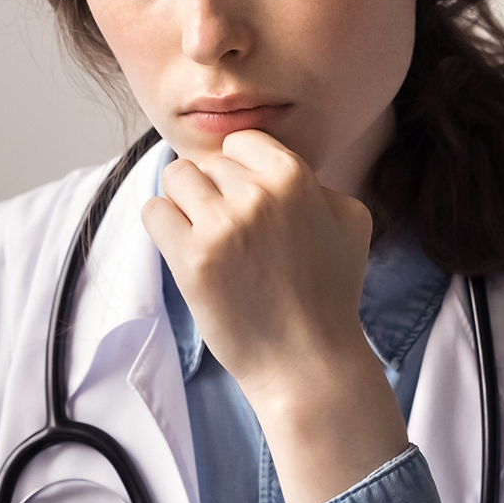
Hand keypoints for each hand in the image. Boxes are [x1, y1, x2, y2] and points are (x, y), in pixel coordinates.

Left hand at [140, 129, 408, 502]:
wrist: (308, 361)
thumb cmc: (330, 294)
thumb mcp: (350, 221)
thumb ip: (317, 182)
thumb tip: (272, 166)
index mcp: (294, 177)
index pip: (241, 142)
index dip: (240, 172)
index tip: (247, 204)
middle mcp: (257, 195)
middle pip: (205, 163)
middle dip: (213, 193)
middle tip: (231, 234)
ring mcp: (222, 226)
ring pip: (175, 178)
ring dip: (184, 205)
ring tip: (206, 239)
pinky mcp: (191, 259)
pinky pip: (153, 212)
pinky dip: (164, 228)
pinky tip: (186, 251)